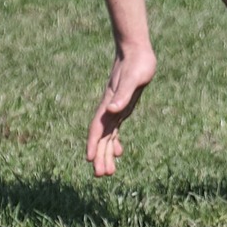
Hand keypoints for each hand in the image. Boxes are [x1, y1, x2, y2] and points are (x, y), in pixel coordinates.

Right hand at [84, 42, 156, 177]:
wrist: (136, 50)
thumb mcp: (133, 79)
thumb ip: (123, 95)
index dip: (93, 144)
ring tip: (109, 172)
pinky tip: (119, 152)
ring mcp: (114, 109)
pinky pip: (115, 129)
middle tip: (101, 175)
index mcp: (109, 104)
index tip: (90, 160)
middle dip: (100, 155)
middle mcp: (109, 109)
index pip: (97, 128)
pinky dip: (115, 142)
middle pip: (101, 137)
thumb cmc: (137, 63)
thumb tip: (113, 110)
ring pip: (108, 136)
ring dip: (106, 153)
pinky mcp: (122, 107)